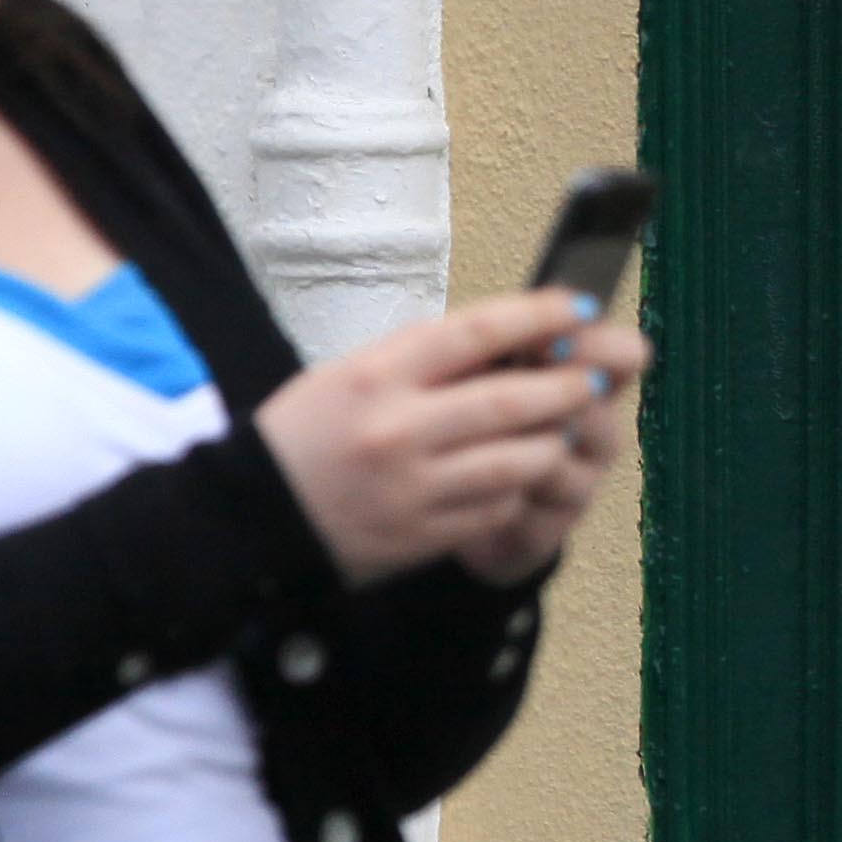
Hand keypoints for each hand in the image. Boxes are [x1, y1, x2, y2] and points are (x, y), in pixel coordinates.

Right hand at [255, 291, 635, 585]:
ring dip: (554, 440)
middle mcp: (398, 428)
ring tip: (566, 427)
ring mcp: (414, 487)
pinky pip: (497, 506)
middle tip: (593, 376)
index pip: (477, 332)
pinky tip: (522, 472)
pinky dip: (519, 486)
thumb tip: (509, 338)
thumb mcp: (350, 374)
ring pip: (517, 459)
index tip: (579, 307)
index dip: (540, 316)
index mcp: (377, 374)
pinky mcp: (423, 535)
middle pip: (510, 399)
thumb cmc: (304, 434)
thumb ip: (423, 358)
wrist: (249, 518)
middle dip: (566, 385)